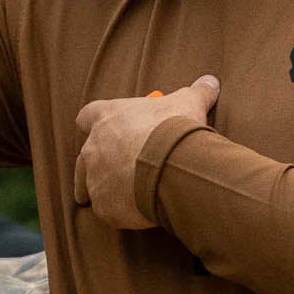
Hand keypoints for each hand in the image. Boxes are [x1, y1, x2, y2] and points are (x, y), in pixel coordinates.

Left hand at [73, 75, 220, 229]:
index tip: (105, 129)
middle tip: (116, 171)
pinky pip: (108, 210)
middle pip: (83, 158)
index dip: (95, 123)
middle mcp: (93, 147)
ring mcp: (95, 179)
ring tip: (124, 196)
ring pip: (91, 187)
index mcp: (107, 118)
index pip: (87, 115)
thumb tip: (211, 81)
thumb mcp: (189, 102)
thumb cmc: (173, 128)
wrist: (171, 166)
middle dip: (97, 165)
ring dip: (105, 189)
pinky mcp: (105, 206)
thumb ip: (197, 92)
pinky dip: (120, 211)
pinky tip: (137, 212)